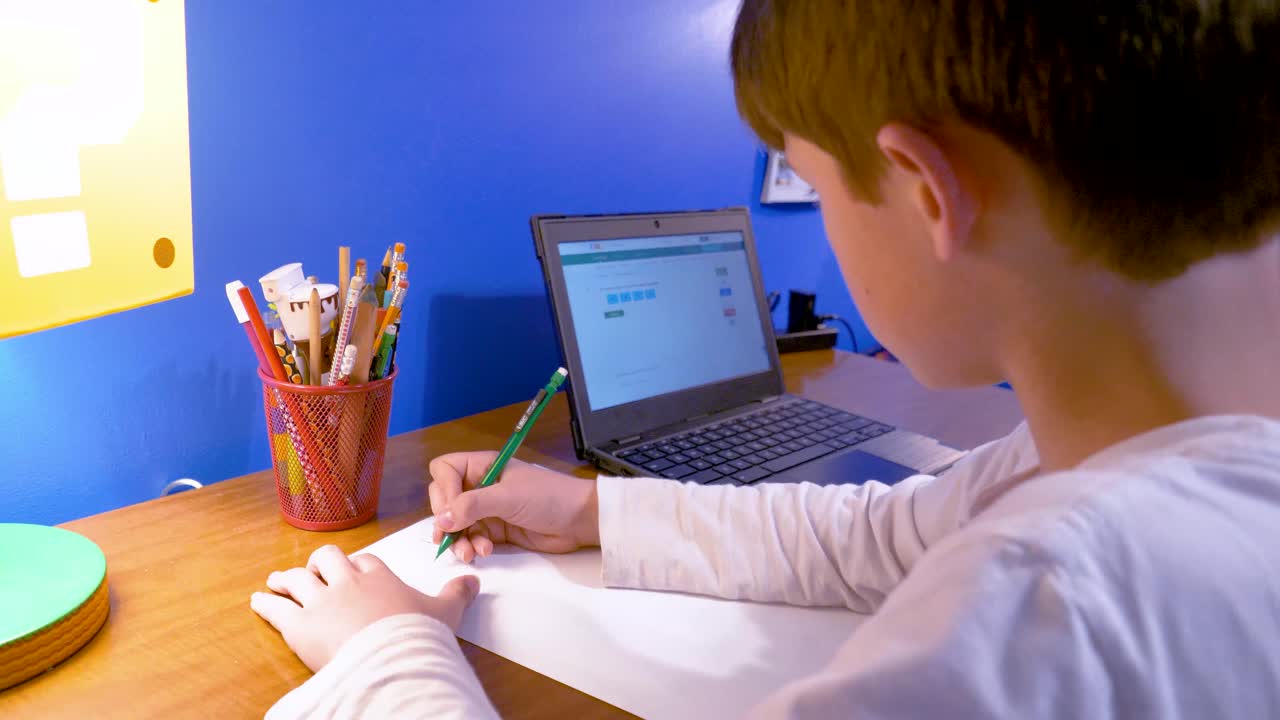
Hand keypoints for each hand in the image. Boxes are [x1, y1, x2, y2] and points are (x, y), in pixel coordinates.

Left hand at [251, 544, 478, 671]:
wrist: (391, 658)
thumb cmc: (417, 635)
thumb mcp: (445, 612)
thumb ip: (457, 594)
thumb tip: (474, 581)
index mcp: (380, 576)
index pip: (365, 560)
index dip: (357, 564)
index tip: (355, 570)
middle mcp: (348, 582)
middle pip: (327, 559)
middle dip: (319, 563)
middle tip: (314, 570)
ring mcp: (321, 601)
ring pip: (297, 578)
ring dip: (286, 578)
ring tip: (278, 581)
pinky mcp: (299, 625)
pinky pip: (276, 608)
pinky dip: (265, 603)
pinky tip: (258, 601)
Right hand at [428, 452, 599, 562]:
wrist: (580, 520)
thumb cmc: (547, 498)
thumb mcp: (508, 497)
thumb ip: (472, 506)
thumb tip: (441, 520)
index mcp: (483, 466)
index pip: (444, 470)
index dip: (443, 489)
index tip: (452, 509)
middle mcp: (481, 485)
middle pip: (445, 499)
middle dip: (446, 520)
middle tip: (451, 535)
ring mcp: (487, 509)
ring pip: (456, 523)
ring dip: (459, 539)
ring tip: (469, 553)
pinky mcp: (496, 531)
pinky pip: (472, 538)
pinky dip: (472, 547)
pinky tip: (483, 553)